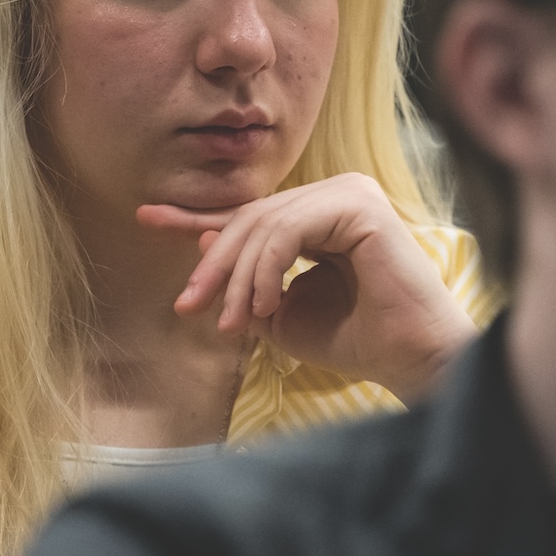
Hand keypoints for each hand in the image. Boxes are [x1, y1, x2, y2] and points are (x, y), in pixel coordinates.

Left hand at [138, 172, 476, 402]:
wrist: (408, 361)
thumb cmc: (353, 341)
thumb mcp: (278, 313)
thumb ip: (244, 280)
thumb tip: (204, 243)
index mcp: (321, 213)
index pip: (250, 214)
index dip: (195, 218)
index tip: (146, 219)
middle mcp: (337, 193)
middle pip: (250, 219)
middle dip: (212, 265)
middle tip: (188, 306)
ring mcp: (351, 193)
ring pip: (264, 224)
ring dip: (238, 278)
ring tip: (231, 322)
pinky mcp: (359, 205)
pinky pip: (287, 231)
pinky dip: (265, 270)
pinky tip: (263, 305)